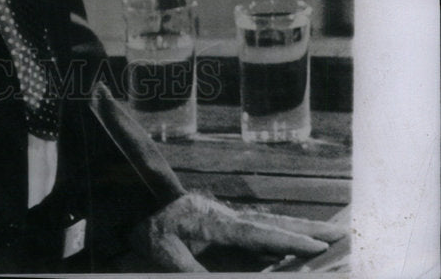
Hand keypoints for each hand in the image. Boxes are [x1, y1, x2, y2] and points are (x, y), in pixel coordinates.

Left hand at [129, 192, 346, 271]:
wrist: (133, 201)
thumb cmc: (150, 230)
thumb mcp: (166, 255)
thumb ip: (192, 272)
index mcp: (215, 223)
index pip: (258, 234)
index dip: (288, 242)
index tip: (318, 247)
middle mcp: (227, 217)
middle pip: (272, 223)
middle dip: (306, 230)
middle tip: (339, 235)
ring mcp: (228, 217)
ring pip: (269, 223)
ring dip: (299, 228)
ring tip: (329, 234)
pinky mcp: (225, 222)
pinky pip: (259, 227)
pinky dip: (282, 231)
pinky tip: (297, 237)